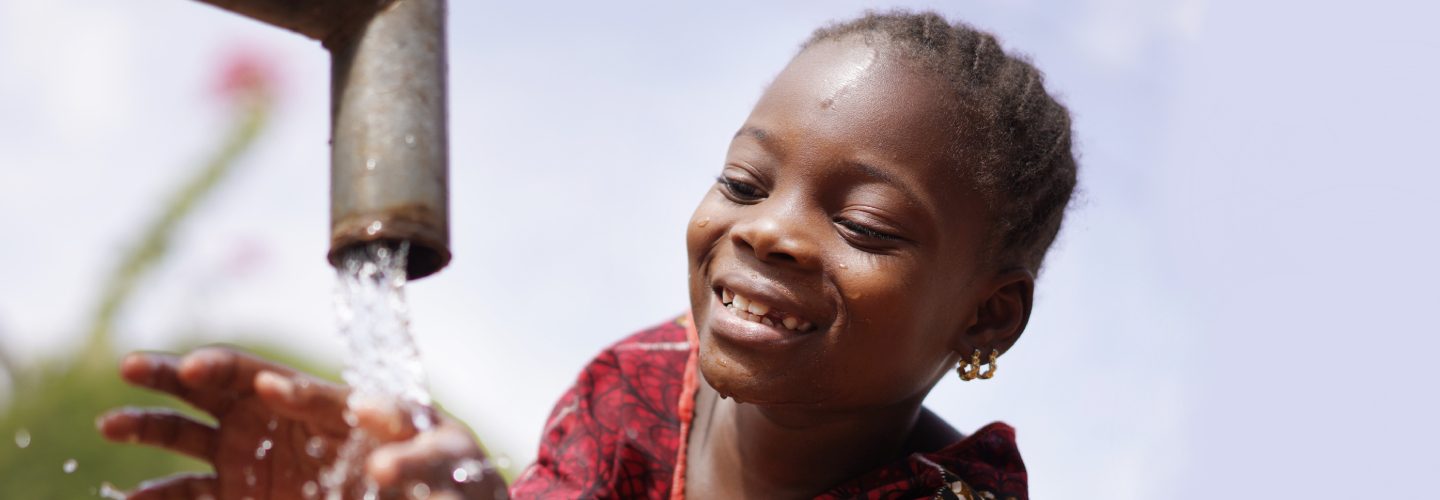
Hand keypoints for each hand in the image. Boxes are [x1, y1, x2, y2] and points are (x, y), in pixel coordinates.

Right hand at [98, 347, 506, 498]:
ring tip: (110, 426)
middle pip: (206, 389)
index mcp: (301, 396)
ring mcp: (245, 459)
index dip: (226, 366)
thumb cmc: (423, 463)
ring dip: (147, 428)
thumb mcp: (415, 438)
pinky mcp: (236, 495)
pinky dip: (157, 496)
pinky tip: (130, 498)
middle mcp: (264, 420)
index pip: (254, 373)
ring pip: (184, 438)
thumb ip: (386, 421)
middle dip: (168, 376)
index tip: (199, 367)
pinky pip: (189, 495)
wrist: (420, 497)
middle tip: (133, 367)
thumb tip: (366, 404)